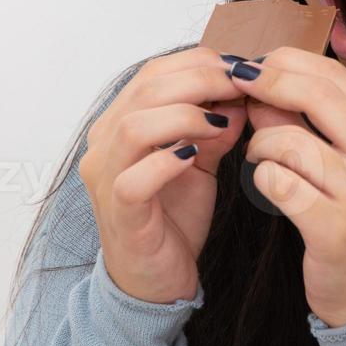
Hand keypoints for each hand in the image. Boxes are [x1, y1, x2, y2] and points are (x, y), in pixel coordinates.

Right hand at [78, 46, 247, 303]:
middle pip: (145, 89)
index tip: (240, 70)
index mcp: (119, 123)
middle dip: (200, 81)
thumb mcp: (200, 162)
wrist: (156, 281)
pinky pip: (135, 178)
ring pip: (134, 126)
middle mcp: (104, 144)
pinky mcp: (119, 212)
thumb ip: (214, 129)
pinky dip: (167, 161)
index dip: (199, 64)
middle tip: (240, 87)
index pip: (153, 72)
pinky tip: (194, 157)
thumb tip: (241, 97)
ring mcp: (105, 178)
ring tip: (222, 122)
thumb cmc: (173, 217)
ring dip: (185, 115)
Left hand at [226, 48, 345, 327]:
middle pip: (316, 94)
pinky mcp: (336, 228)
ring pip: (289, 141)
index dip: (286, 61)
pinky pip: (278, 184)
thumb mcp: (341, 159)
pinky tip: (269, 188)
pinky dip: (263, 180)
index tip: (252, 64)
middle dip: (267, 84)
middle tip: (236, 86)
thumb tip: (259, 80)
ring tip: (258, 157)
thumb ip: (306, 119)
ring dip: (260, 144)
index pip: (333, 75)